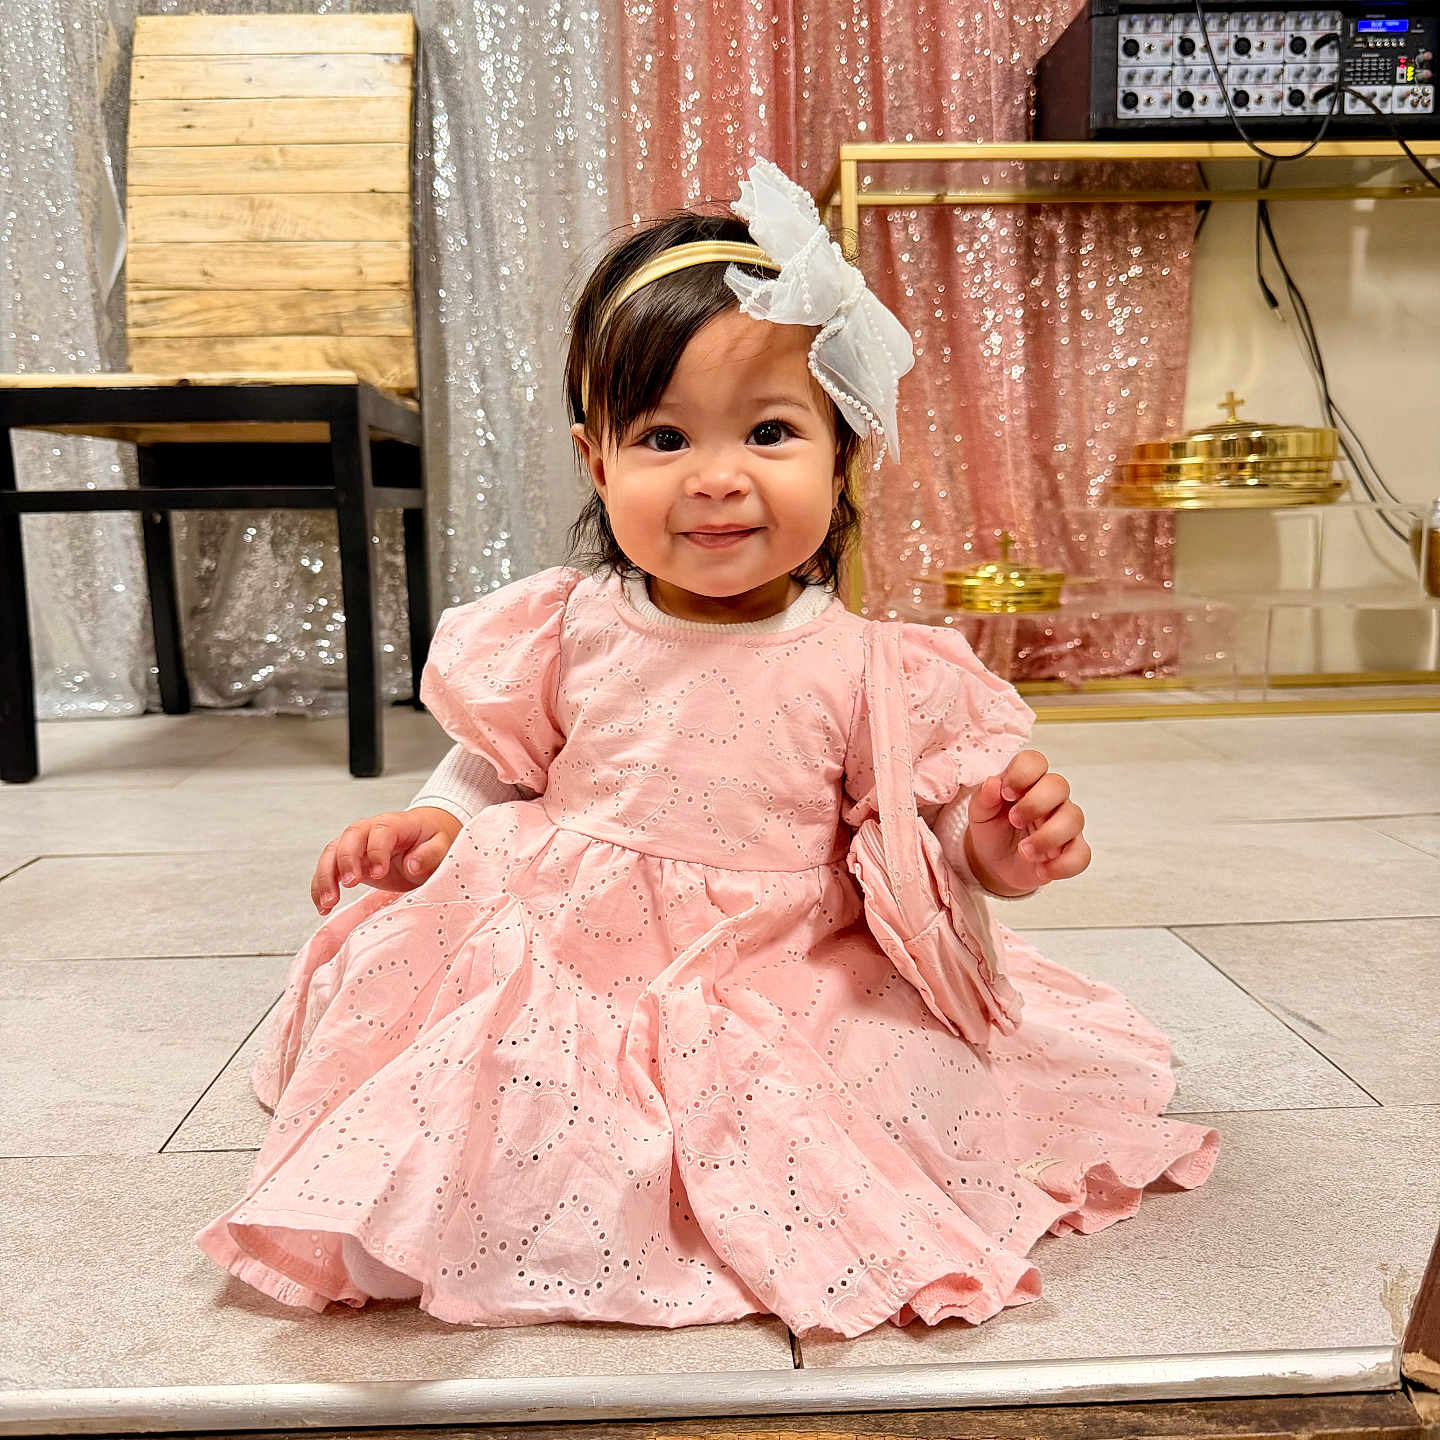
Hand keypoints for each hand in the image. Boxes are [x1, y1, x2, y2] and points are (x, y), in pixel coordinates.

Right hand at [311, 806, 463, 914]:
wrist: (426, 838)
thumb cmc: (434, 841)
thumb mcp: (443, 846)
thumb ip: (431, 854)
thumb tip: (412, 864)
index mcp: (397, 824)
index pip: (380, 831)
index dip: (377, 851)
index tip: (379, 873)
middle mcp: (371, 830)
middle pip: (350, 837)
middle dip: (345, 860)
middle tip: (349, 884)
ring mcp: (357, 845)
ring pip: (332, 852)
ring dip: (326, 876)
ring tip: (328, 902)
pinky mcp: (350, 861)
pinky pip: (329, 869)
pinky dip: (321, 887)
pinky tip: (323, 906)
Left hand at [963, 749, 1089, 896]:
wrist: (994, 863)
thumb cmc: (991, 830)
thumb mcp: (980, 814)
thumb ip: (984, 797)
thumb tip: (993, 783)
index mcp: (1027, 782)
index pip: (1035, 761)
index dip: (1023, 773)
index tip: (1006, 792)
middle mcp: (1051, 799)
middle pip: (1059, 785)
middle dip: (1036, 803)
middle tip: (1014, 820)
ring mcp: (1064, 824)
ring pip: (1074, 818)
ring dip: (1047, 836)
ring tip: (1024, 851)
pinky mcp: (1071, 851)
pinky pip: (1081, 854)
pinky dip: (1062, 864)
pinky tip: (1040, 868)